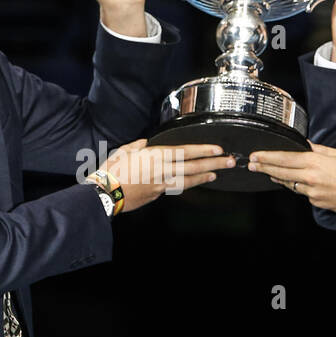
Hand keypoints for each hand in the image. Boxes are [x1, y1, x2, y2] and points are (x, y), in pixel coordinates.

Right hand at [99, 139, 235, 212]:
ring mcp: (161, 184)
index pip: (185, 152)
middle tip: (229, 162)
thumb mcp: (125, 151)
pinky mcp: (157, 194)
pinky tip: (195, 182)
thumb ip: (138, 145)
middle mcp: (162, 170)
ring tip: (217, 173)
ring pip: (188, 180)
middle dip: (213, 164)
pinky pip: (176, 188)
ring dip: (204, 176)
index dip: (203, 150)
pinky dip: (188, 184)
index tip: (217, 149)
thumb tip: (146, 142)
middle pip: (193, 167)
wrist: (106, 193)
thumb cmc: (112, 170)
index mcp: (155, 156)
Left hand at [247, 143, 335, 213]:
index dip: (267, 157)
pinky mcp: (315, 201)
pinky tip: (294, 182)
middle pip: (280, 171)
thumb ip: (318, 149)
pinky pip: (301, 192)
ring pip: (289, 183)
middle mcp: (309, 177)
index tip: (255, 155)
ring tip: (267, 172)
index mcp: (314, 162)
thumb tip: (305, 144)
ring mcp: (311, 191)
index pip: (284, 158)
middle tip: (251, 164)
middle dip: (264, 167)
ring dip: (277, 177)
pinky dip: (296, 186)